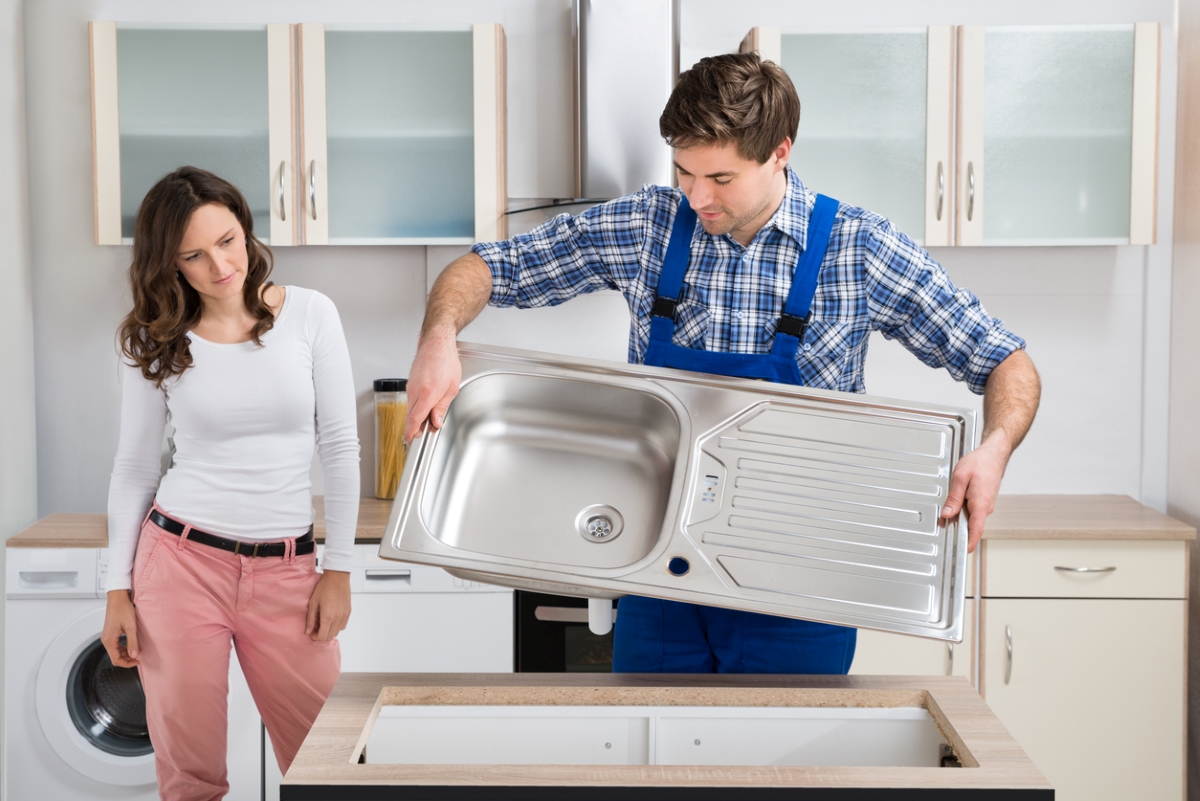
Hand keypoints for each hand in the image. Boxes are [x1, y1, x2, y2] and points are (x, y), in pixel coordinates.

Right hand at [101, 590, 139, 666]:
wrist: (118, 598)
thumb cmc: (123, 609)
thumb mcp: (131, 626)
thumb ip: (132, 642)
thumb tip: (134, 655)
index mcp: (109, 640)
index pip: (116, 660)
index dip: (127, 663)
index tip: (138, 661)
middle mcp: (106, 640)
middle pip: (115, 657)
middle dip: (127, 659)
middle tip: (139, 656)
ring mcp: (107, 636)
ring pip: (116, 651)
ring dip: (126, 653)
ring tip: (137, 650)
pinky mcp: (110, 633)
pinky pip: (116, 645)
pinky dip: (124, 647)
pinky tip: (132, 644)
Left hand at [306, 569, 350, 641]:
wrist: (337, 577)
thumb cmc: (324, 588)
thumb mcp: (313, 603)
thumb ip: (311, 619)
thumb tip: (308, 632)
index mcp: (327, 617)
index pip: (322, 636)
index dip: (315, 637)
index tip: (311, 632)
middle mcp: (338, 618)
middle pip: (330, 636)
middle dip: (322, 635)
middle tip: (316, 627)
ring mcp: (344, 616)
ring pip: (337, 632)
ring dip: (329, 630)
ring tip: (324, 622)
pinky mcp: (348, 612)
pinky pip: (343, 625)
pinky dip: (337, 626)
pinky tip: (331, 618)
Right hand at [403, 326, 461, 445]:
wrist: (436, 344)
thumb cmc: (446, 361)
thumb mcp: (452, 388)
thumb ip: (442, 407)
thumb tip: (436, 421)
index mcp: (428, 393)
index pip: (415, 419)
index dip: (411, 432)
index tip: (410, 440)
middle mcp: (416, 391)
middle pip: (411, 416)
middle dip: (418, 427)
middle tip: (428, 430)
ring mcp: (411, 386)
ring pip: (411, 408)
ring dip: (419, 416)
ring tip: (432, 417)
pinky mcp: (410, 383)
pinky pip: (412, 400)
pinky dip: (418, 407)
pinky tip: (427, 405)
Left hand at [940, 433, 1010, 552]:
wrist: (994, 454)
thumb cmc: (980, 463)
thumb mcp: (960, 478)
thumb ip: (953, 498)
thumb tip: (947, 514)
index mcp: (981, 503)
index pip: (977, 529)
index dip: (970, 542)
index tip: (964, 551)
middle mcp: (986, 507)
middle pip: (971, 524)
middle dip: (957, 526)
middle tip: (943, 522)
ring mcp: (986, 505)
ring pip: (970, 516)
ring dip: (959, 514)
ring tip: (950, 504)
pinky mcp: (984, 501)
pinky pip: (973, 510)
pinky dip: (963, 508)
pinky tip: (958, 499)